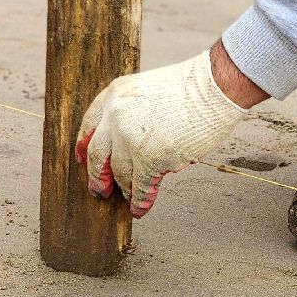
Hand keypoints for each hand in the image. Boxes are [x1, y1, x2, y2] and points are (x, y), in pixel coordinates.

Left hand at [75, 47, 251, 217]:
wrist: (215, 88)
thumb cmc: (192, 88)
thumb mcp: (148, 90)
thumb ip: (132, 112)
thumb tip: (128, 147)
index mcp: (115, 95)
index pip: (90, 125)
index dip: (84, 145)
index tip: (81, 158)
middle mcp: (116, 116)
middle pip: (96, 155)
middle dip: (97, 176)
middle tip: (100, 189)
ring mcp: (131, 139)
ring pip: (119, 174)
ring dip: (124, 190)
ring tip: (129, 199)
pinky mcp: (150, 159)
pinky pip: (140, 187)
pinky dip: (140, 201)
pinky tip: (141, 208)